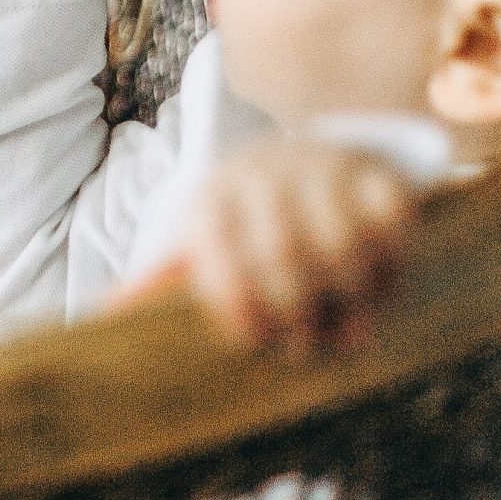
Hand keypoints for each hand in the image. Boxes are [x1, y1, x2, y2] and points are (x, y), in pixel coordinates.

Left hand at [171, 137, 418, 351]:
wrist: (302, 156)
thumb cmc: (245, 223)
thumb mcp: (199, 242)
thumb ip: (160, 281)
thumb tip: (107, 314)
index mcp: (213, 197)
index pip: (221, 255)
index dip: (240, 308)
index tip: (254, 340)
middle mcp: (266, 175)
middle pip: (285, 256)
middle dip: (298, 313)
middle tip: (305, 343)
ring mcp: (324, 169)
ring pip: (344, 243)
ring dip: (351, 297)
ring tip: (346, 327)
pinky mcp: (377, 173)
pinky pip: (392, 219)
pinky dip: (394, 262)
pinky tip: (380, 285)